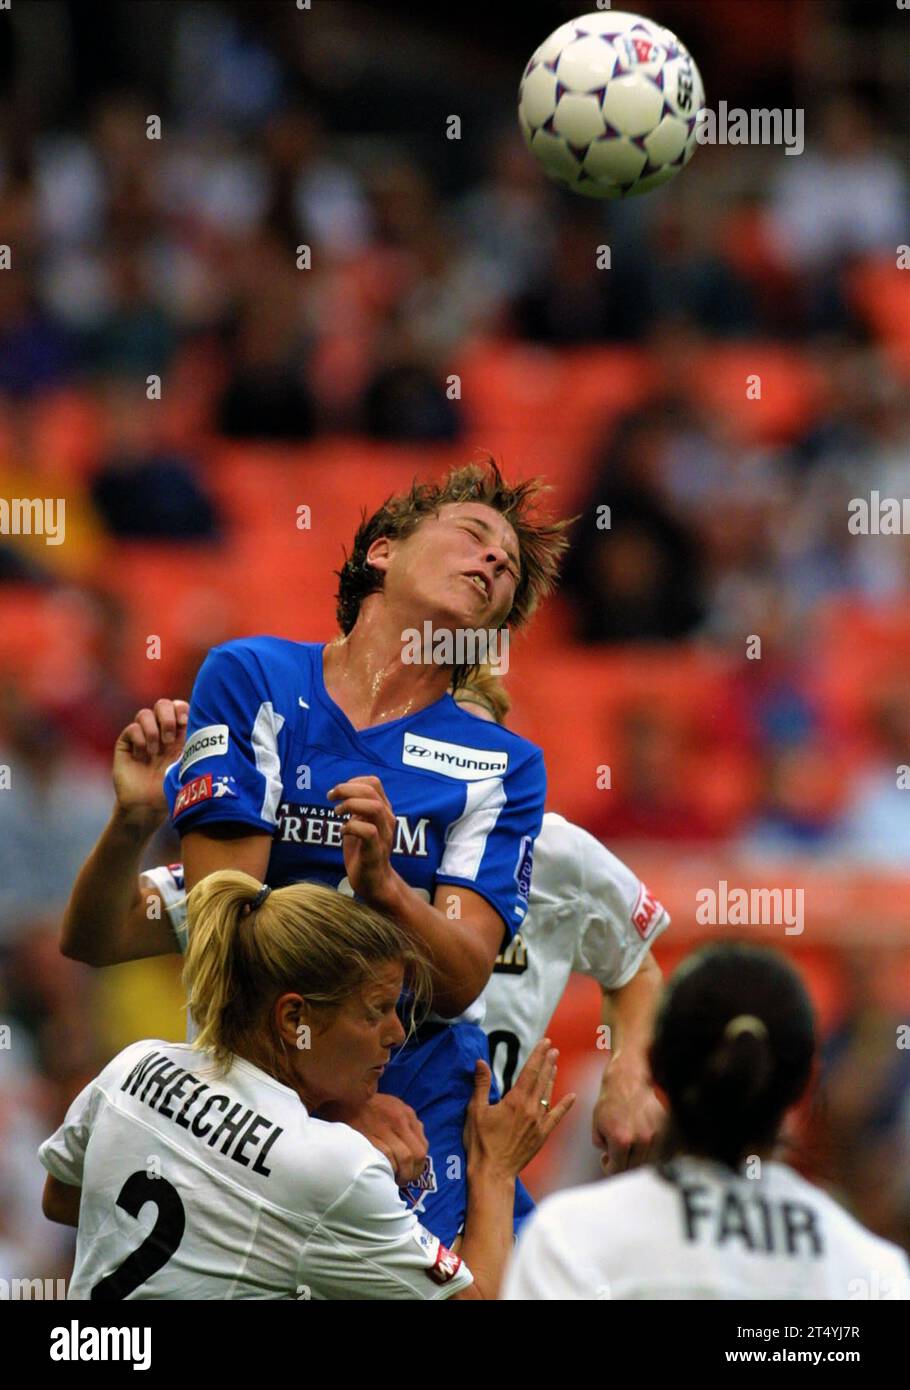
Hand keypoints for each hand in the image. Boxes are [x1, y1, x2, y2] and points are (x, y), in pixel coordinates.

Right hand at [113, 699, 188, 818]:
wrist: (148, 807)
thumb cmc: (172, 789)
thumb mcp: (188, 766)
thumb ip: (195, 746)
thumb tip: (207, 725)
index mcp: (179, 734)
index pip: (179, 707)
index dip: (182, 709)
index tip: (185, 722)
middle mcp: (160, 732)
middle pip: (162, 704)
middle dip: (167, 718)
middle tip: (170, 739)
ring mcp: (142, 737)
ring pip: (144, 714)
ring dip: (152, 730)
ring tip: (156, 751)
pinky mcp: (126, 745)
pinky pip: (131, 728)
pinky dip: (139, 739)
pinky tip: (142, 755)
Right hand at [320, 1093, 427, 1186]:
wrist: (339, 1098)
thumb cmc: (364, 1106)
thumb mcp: (390, 1106)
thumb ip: (405, 1124)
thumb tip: (415, 1142)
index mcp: (406, 1113)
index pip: (423, 1145)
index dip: (418, 1165)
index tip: (410, 1173)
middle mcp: (399, 1119)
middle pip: (418, 1154)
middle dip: (412, 1172)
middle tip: (402, 1180)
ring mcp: (385, 1128)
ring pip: (405, 1159)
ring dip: (401, 1175)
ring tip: (392, 1180)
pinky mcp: (370, 1136)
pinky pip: (388, 1159)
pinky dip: (387, 1170)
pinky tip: (380, 1174)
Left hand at [327, 775, 397, 906]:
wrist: (373, 881)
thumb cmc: (363, 851)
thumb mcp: (359, 824)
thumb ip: (356, 809)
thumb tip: (342, 791)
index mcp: (383, 811)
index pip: (374, 783)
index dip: (353, 781)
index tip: (338, 791)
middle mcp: (387, 820)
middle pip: (372, 791)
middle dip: (347, 789)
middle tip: (330, 797)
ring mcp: (384, 835)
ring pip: (374, 808)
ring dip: (350, 805)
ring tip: (337, 813)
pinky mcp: (376, 851)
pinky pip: (368, 831)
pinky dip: (351, 827)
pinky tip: (342, 832)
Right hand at [464, 1038, 574, 1179]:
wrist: (493, 1172)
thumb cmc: (481, 1142)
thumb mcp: (475, 1111)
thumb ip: (481, 1085)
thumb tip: (480, 1062)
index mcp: (515, 1100)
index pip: (530, 1071)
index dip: (538, 1055)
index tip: (545, 1043)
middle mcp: (530, 1109)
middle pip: (541, 1080)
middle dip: (547, 1062)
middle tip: (553, 1049)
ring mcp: (539, 1123)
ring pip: (548, 1095)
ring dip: (552, 1078)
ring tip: (555, 1064)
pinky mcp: (542, 1135)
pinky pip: (556, 1117)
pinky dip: (565, 1106)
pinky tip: (572, 1097)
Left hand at [592, 1053, 664, 1176]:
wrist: (628, 1079)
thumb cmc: (609, 1101)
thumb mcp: (597, 1126)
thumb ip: (603, 1148)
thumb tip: (611, 1161)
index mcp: (622, 1141)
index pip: (617, 1170)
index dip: (608, 1168)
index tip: (605, 1160)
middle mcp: (641, 1140)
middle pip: (633, 1167)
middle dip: (622, 1162)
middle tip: (614, 1153)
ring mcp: (655, 1134)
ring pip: (646, 1158)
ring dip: (635, 1154)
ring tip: (626, 1140)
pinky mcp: (664, 1128)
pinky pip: (655, 1146)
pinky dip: (646, 1145)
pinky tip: (636, 1133)